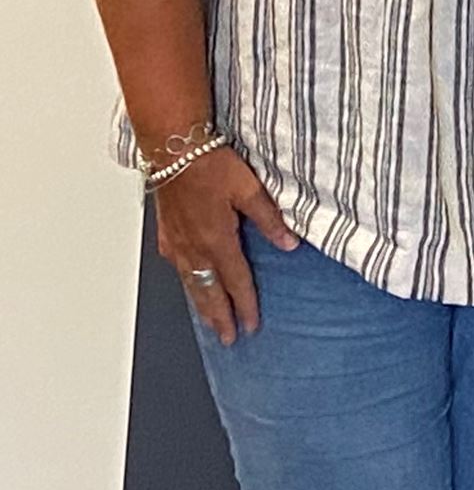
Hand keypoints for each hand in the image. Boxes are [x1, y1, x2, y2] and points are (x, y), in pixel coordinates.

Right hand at [153, 147, 295, 346]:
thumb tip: (289, 243)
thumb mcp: (250, 189)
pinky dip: (187, 284)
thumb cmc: (210, 165)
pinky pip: (179, 268)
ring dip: (202, 305)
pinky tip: (191, 285)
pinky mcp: (167, 234)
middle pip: (209, 292)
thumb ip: (270, 218)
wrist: (173, 151)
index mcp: (218, 240)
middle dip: (219, 317)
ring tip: (210, 322)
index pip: (236, 282)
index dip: (245, 306)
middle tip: (227, 338)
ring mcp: (177, 243)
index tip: (251, 325)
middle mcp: (194, 248)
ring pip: (191, 284)